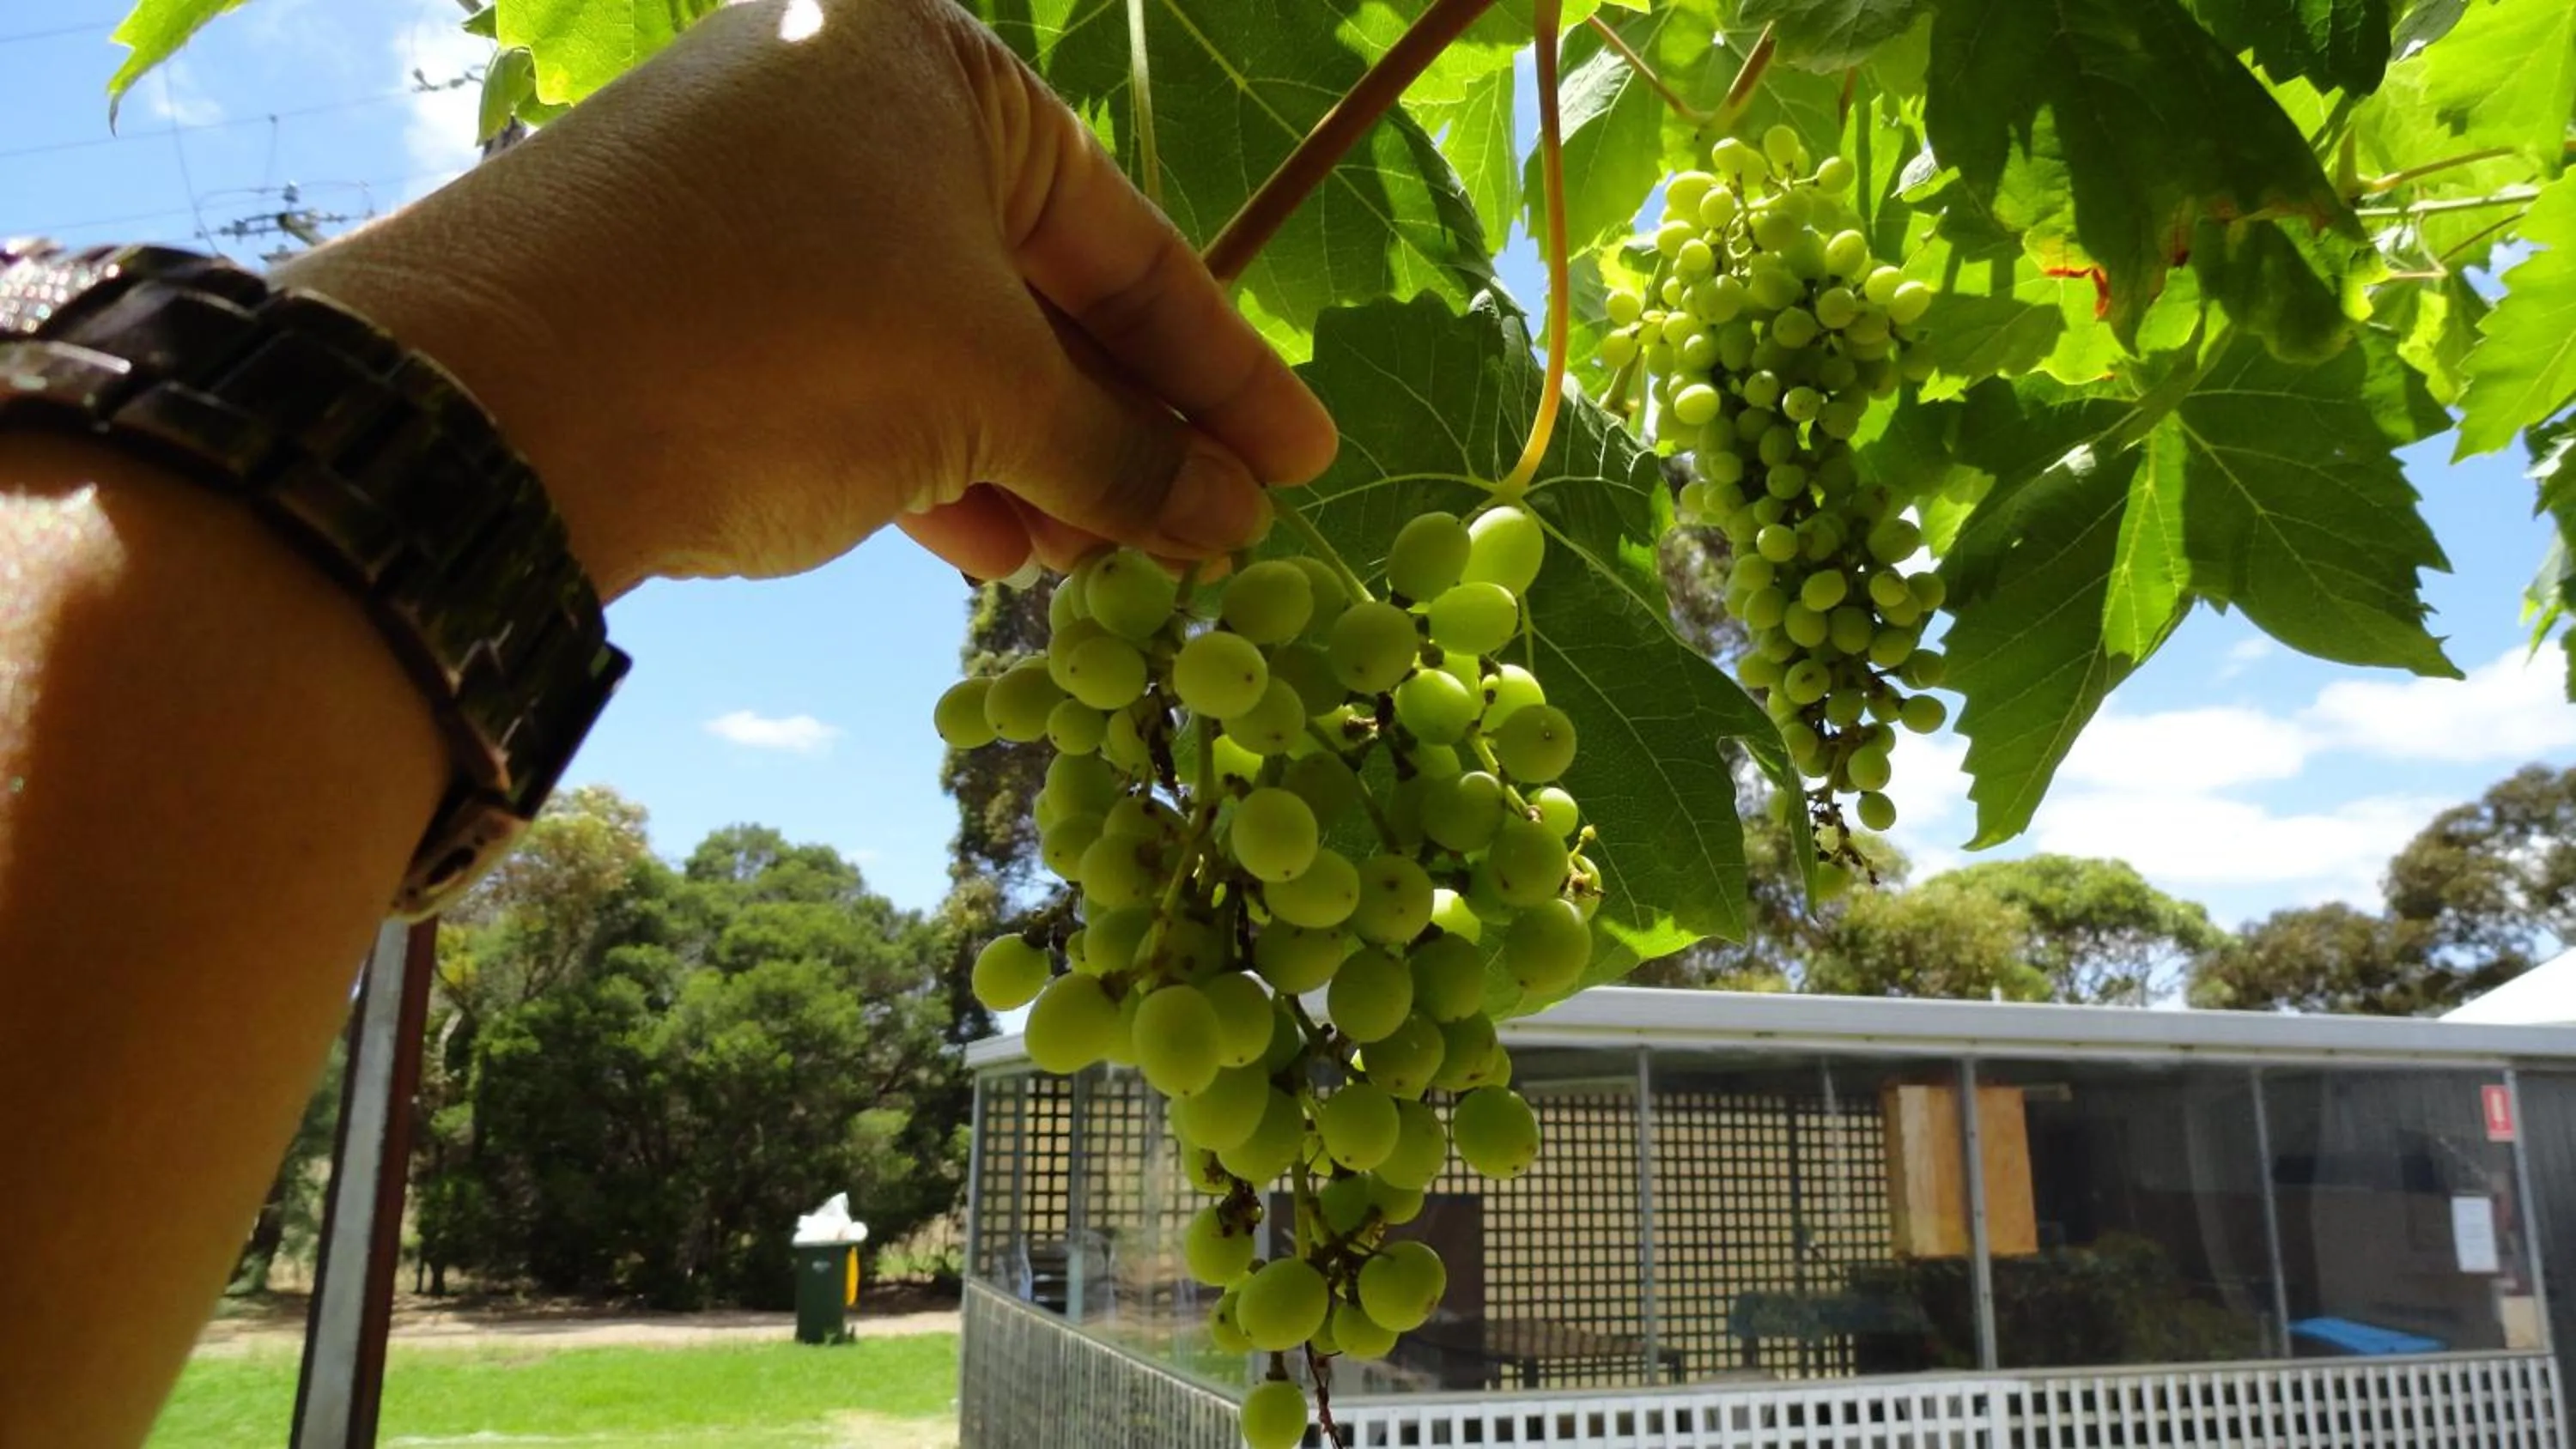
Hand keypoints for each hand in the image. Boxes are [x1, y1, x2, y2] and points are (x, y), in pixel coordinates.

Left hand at [276, 0, 1335, 596]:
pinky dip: (935, 460)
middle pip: (1038, 292)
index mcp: (936, 68)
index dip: (1227, 366)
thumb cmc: (781, 342)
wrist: (482, 405)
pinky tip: (998, 550)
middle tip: (1219, 536)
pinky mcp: (696, 296)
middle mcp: (844, 107)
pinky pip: (856, 371)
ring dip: (1038, 463)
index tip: (1307, 462)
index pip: (1128, 239)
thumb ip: (1125, 452)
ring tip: (1113, 564)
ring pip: (945, 344)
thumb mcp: (984, 396)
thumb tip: (1238, 519)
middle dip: (1127, 429)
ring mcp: (759, 201)